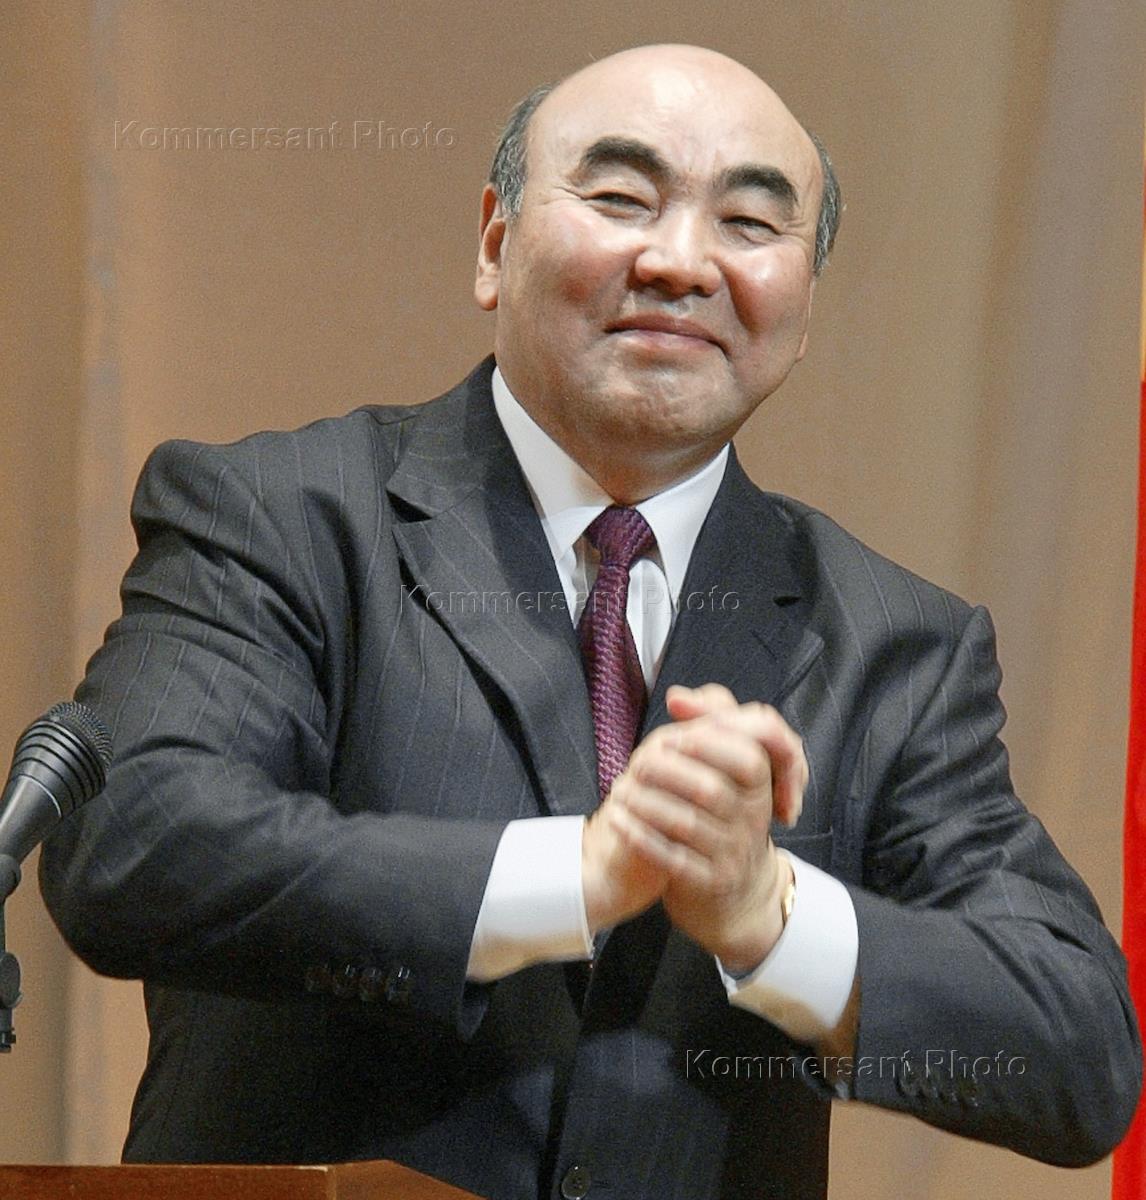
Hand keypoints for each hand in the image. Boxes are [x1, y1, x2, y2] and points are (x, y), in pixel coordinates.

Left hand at [618, 685, 806, 970]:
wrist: (733, 892)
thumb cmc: (724, 815)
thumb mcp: (730, 769)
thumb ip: (711, 721)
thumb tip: (677, 696)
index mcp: (760, 787)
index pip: (750, 757)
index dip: (708, 743)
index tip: (671, 738)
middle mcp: (753, 820)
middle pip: (711, 790)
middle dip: (669, 772)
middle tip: (637, 763)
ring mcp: (733, 855)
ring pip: (687, 824)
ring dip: (648, 804)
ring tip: (619, 791)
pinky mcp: (710, 882)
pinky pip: (673, 859)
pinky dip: (641, 838)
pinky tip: (618, 821)